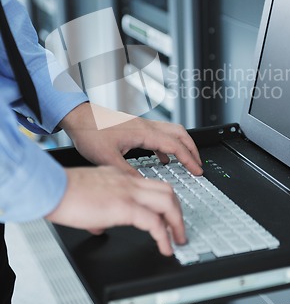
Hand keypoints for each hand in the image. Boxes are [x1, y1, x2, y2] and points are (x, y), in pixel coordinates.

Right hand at [46, 165, 185, 255]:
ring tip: (177, 239)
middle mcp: (129, 181)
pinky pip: (154, 222)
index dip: (164, 202)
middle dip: (178, 211)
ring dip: (177, 223)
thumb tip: (100, 227)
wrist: (53, 188)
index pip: (152, 186)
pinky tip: (165, 247)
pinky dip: (164, 236)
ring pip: (167, 201)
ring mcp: (128, 192)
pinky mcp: (124, 207)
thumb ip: (99, 210)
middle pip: (167, 190)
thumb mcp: (89, 197)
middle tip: (179, 229)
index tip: (167, 216)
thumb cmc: (64, 192)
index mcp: (120, 177)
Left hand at [60, 103, 202, 175]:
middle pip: (179, 133)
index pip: (175, 145)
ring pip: (170, 132)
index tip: (198, 170)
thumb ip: (127, 173)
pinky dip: (166, 146)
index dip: (189, 159)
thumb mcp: (108, 158)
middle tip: (198, 164)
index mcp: (143, 133)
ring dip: (181, 146)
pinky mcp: (134, 127)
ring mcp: (141, 125)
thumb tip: (143, 187)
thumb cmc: (90, 132)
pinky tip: (162, 158)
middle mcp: (145, 126)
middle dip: (192, 149)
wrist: (78, 117)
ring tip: (186, 161)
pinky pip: (158, 135)